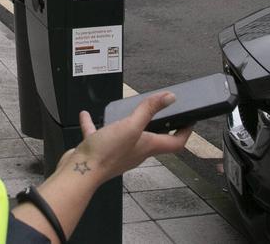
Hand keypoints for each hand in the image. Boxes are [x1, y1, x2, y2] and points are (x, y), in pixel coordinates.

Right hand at [61, 93, 191, 184]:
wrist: (79, 172)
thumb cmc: (107, 152)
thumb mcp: (131, 125)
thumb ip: (149, 110)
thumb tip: (170, 98)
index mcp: (147, 147)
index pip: (175, 143)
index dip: (185, 132)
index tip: (190, 121)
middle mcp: (135, 151)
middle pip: (153, 140)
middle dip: (159, 127)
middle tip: (161, 113)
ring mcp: (117, 152)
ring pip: (127, 137)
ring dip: (128, 125)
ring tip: (126, 113)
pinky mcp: (100, 151)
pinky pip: (100, 135)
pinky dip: (95, 125)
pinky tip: (87, 115)